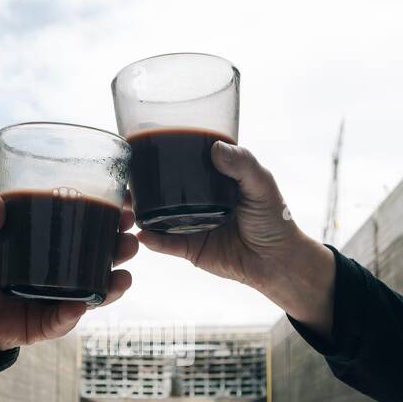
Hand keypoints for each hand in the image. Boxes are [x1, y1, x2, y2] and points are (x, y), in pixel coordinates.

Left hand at [0, 192, 137, 351]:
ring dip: (109, 286)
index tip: (125, 205)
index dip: (106, 217)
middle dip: (118, 251)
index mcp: (42, 242)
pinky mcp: (36, 326)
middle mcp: (52, 271)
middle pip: (95, 260)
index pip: (81, 227)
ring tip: (123, 277)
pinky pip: (58, 322)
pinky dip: (71, 315)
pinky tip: (82, 304)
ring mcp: (47, 299)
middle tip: (130, 239)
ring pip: (88, 294)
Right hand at [136, 142, 334, 337]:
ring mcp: (189, 224)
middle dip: (139, 182)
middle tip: (124, 175)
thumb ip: (243, 164)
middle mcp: (194, 200)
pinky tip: (142, 234)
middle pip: (161, 188)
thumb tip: (215, 148)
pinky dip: (153, 239)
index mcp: (210, 178)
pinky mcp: (189, 249)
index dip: (159, 152)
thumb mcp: (262, 184)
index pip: (181, 161)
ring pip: (157, 215)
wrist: (278, 260)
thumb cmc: (274, 218)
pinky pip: (166, 244)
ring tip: (126, 203)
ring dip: (139, 210)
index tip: (139, 141)